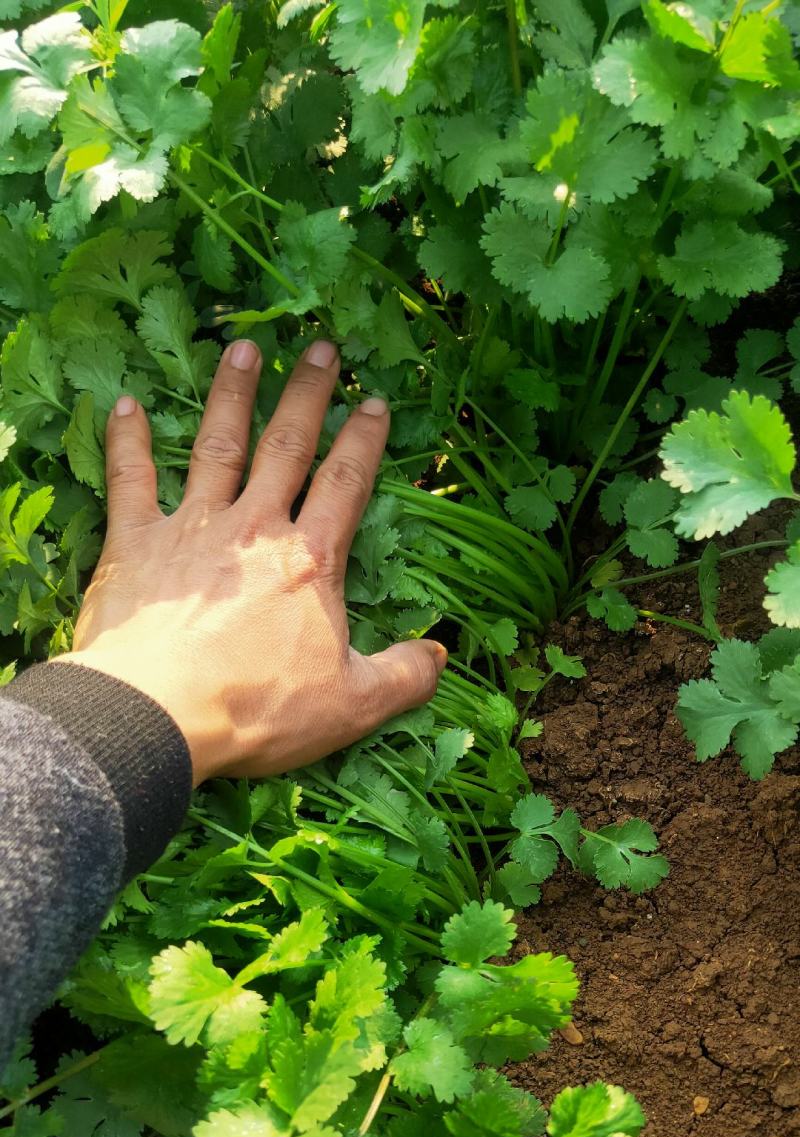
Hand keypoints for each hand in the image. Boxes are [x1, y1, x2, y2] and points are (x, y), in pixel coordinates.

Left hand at [59, 339, 446, 785]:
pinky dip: (127, 441)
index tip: (375, 402)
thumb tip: (440, 656)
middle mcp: (254, 528)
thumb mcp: (352, 705)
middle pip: (286, 447)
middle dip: (307, 395)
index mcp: (310, 561)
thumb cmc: (259, 709)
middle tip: (320, 348)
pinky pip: (131, 480)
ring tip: (243, 351)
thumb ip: (403, 677)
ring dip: (231, 396)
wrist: (159, 713)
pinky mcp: (135, 544)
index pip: (346, 484)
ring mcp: (191, 528)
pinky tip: (124, 405)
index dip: (363, 441)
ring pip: (216, 447)